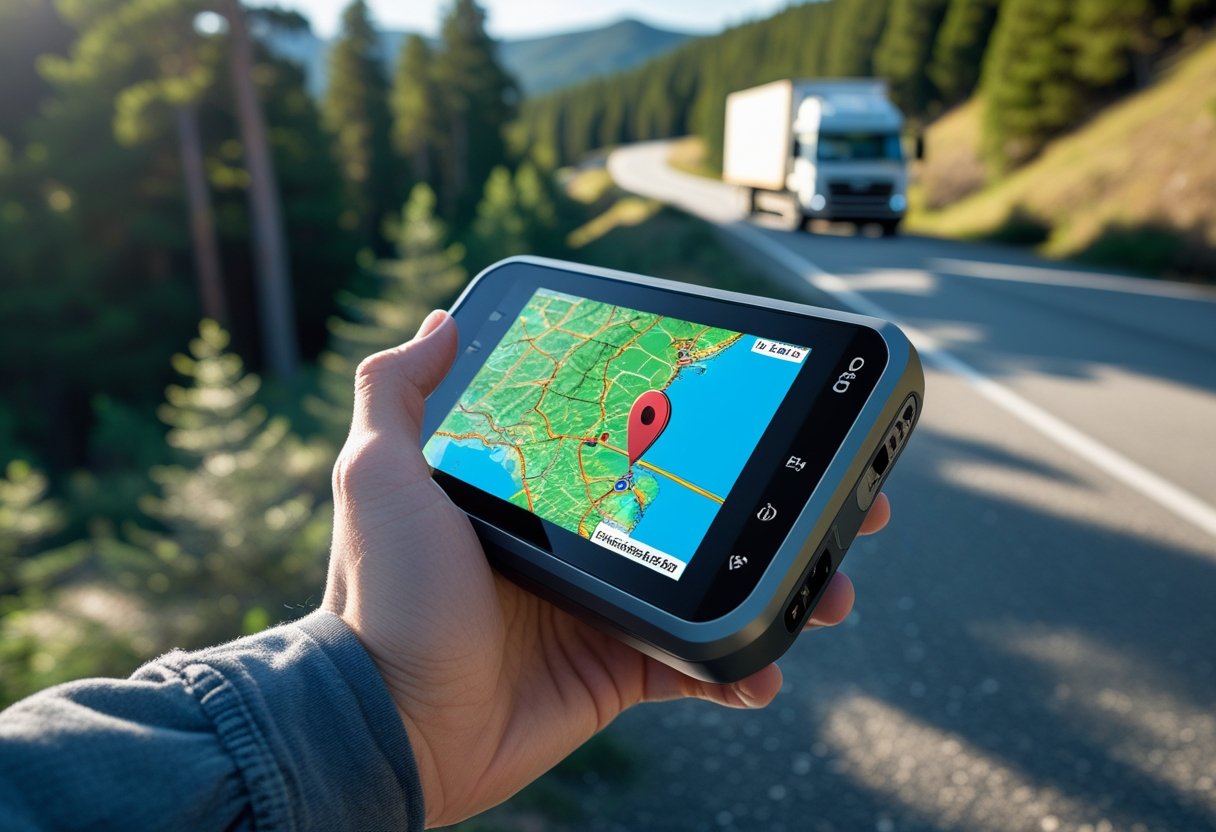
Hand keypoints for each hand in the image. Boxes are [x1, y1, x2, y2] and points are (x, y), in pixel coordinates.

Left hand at [323, 310, 891, 827]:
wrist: (387, 723)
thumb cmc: (382, 593)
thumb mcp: (380, 476)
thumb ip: (400, 395)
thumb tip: (440, 321)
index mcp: (540, 490)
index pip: (639, 442)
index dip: (708, 428)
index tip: (764, 407)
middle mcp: (581, 540)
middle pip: (701, 508)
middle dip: (776, 502)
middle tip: (842, 496)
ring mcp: (606, 607)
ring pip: (716, 583)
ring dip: (784, 583)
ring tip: (834, 586)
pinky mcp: (619, 671)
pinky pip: (697, 666)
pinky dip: (741, 669)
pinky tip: (767, 668)